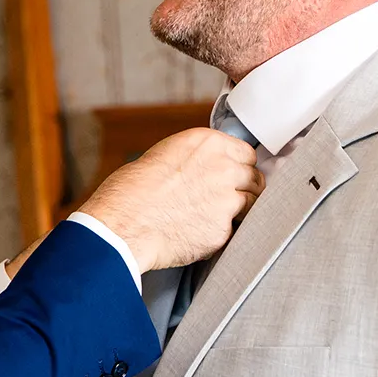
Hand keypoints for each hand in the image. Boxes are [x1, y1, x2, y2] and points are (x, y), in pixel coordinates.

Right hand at [78, 129, 263, 271]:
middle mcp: (223, 167)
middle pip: (254, 177)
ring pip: (253, 204)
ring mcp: (227, 199)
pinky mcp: (223, 229)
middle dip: (244, 188)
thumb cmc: (130, 193)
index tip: (233, 176)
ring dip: (239, 210)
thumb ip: (195, 160)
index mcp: (208, 143)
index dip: (239, 166)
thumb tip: (207, 170)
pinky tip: (201, 233)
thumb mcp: (164, 156)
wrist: (122, 226)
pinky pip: (235, 230)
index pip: (246, 153)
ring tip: (215, 217)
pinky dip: (223, 233)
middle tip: (227, 199)